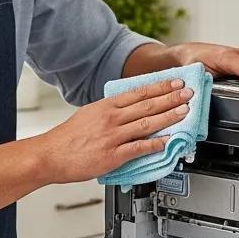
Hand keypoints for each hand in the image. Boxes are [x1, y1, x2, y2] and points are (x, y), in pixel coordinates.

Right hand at [34, 77, 193, 183]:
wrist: (50, 155)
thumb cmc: (67, 138)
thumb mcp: (88, 114)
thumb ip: (109, 111)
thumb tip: (128, 109)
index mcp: (105, 106)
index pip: (138, 92)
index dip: (160, 86)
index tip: (175, 82)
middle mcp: (111, 118)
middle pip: (147, 105)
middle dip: (171, 98)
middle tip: (188, 93)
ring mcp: (112, 136)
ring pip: (146, 124)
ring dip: (168, 117)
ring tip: (184, 112)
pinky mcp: (112, 155)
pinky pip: (138, 148)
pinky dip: (155, 144)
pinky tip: (167, 142)